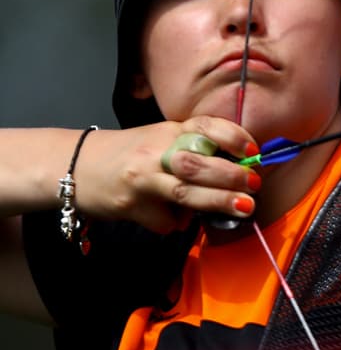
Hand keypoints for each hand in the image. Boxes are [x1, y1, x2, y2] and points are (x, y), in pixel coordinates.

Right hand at [75, 117, 260, 232]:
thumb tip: (236, 171)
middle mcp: (156, 151)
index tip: (254, 151)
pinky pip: (164, 221)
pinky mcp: (131, 205)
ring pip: (186, 193)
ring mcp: (142, 178)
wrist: (76, 166)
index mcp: (169, 131)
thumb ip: (193, 150)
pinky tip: (176, 219)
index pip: (206, 126)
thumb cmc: (130, 154)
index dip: (234, 136)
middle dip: (232, 176)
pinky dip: (176, 223)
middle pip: (199, 163)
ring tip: (244, 207)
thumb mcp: (161, 140)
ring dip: (218, 201)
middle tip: (255, 185)